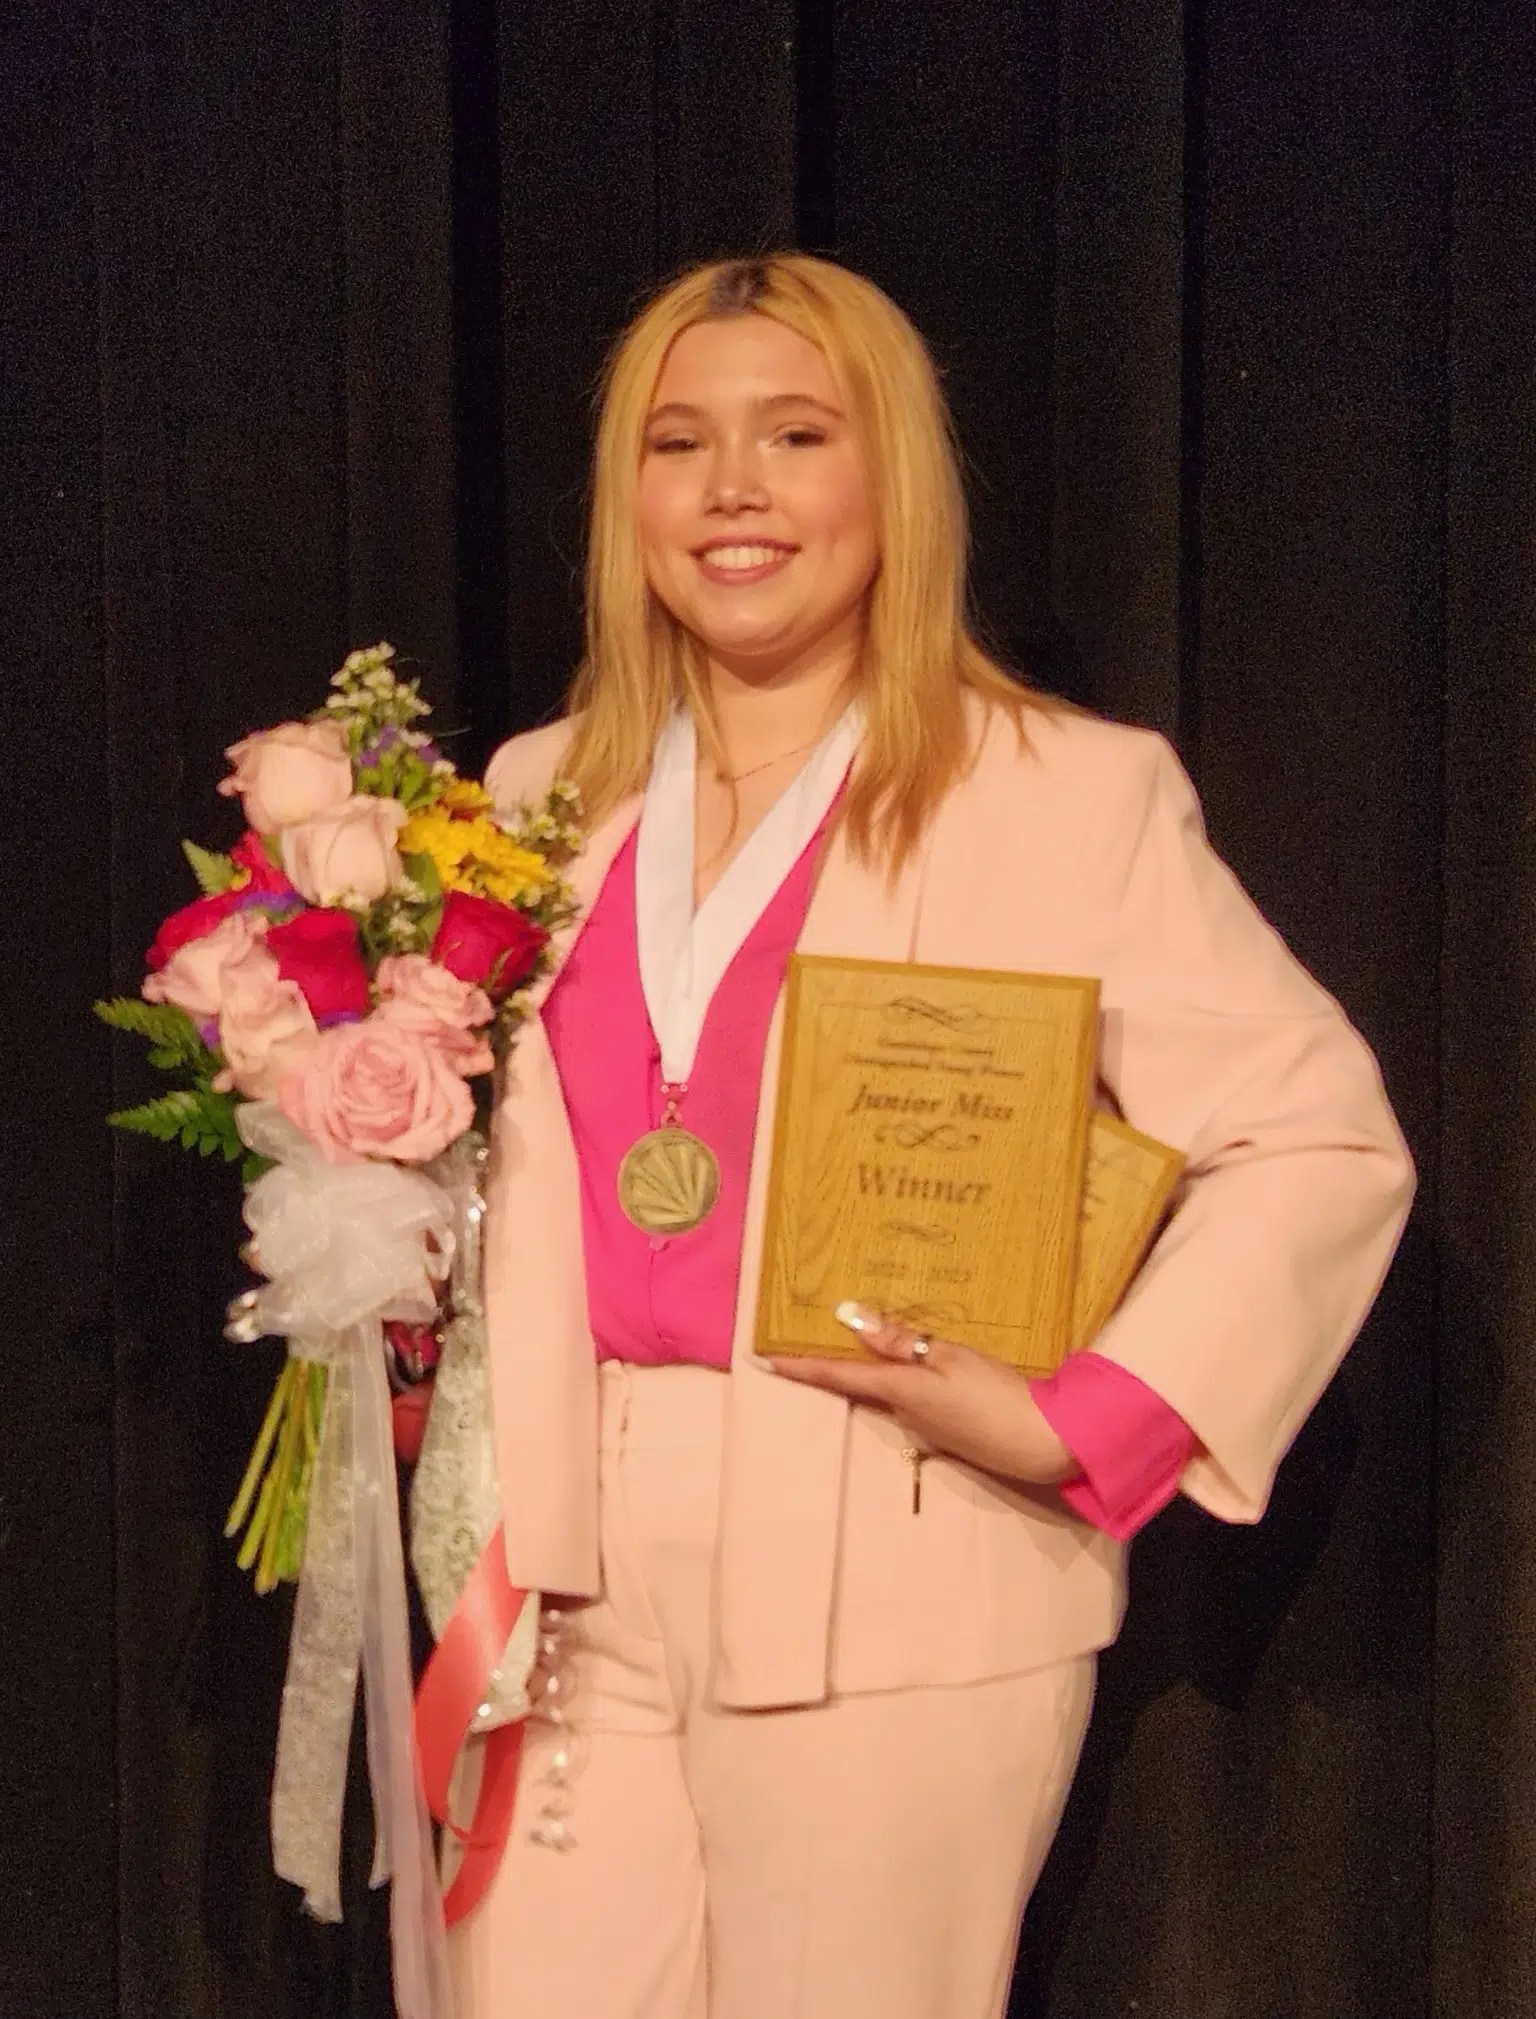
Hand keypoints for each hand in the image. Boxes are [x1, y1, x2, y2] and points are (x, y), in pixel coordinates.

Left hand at [765, 1301, 1076, 1488]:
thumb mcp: (949, 1357)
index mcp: (898, 1390)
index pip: (836, 1374)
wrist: (1042, 1442)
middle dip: (838, 1362)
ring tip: (867, 1338)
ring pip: (888, 1392)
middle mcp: (902, 1412)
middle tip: (815, 1333)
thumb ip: (900, 1340)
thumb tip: (850, 1318)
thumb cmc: (996, 1394)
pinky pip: (914, 1400)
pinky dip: (905, 1381)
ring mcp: (925, 1426)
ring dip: (874, 1370)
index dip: (799, 1365)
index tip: (763, 1358)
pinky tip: (921, 1366)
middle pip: (860, 1383)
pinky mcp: (948, 1432)